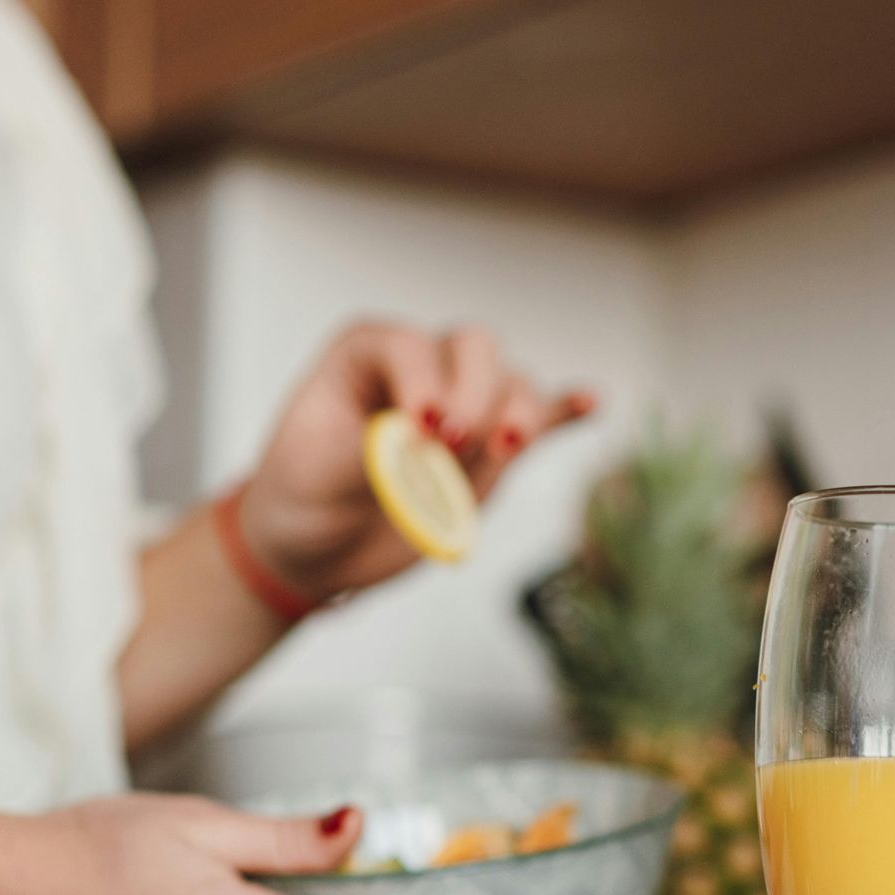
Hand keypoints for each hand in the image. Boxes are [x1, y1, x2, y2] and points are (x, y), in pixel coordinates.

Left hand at [238, 323, 594, 599]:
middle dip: (475, 394)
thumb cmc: (302, 495)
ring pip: (512, 385)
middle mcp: (423, 368)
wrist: (314, 548)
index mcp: (367, 353)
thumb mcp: (315, 470)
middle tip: (450, 447)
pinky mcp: (491, 451)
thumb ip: (371, 450)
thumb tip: (421, 442)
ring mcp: (465, 407)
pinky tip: (591, 404)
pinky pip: (541, 420)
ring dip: (518, 413)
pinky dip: (567, 412)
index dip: (423, 383)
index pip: (411, 346)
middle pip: (475, 348)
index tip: (418, 433)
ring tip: (507, 448)